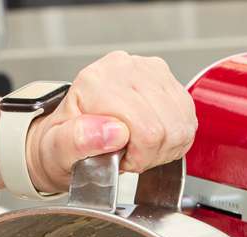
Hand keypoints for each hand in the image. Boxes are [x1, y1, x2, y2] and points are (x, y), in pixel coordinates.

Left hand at [24, 51, 196, 193]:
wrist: (67, 134)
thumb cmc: (63, 143)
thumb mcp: (57, 150)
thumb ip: (78, 141)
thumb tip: (113, 132)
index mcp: (95, 83)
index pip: (146, 130)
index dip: (137, 157)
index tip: (119, 158)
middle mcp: (123, 68)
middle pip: (166, 128)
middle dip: (150, 153)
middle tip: (128, 155)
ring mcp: (147, 69)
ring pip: (181, 124)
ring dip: (164, 147)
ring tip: (138, 147)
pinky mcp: (166, 77)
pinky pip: (188, 118)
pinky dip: (174, 138)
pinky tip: (152, 139)